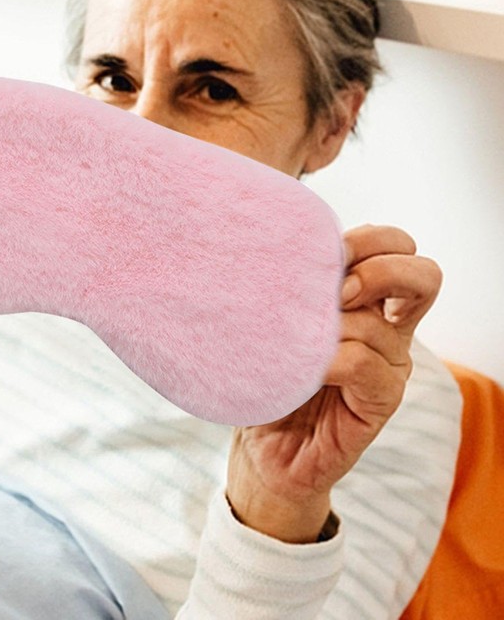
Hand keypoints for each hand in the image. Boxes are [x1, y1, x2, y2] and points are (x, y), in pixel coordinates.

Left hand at [225, 224, 442, 542]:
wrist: (262, 447)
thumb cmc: (268, 375)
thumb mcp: (281, 318)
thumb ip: (297, 287)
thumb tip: (284, 249)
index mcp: (370, 301)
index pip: (399, 248)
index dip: (372, 239)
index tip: (324, 253)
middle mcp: (389, 330)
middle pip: (424, 274)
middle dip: (376, 269)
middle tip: (331, 292)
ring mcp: (390, 367)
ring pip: (379, 322)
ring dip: (330, 325)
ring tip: (294, 340)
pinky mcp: (380, 402)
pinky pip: (364, 364)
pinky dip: (328, 359)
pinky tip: (301, 368)